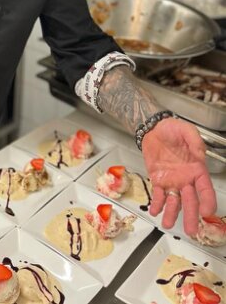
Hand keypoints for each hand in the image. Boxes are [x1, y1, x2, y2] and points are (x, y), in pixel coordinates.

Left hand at [142, 117, 216, 235]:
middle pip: (190, 201)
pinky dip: (156, 204)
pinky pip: (157, 195)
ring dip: (172, 214)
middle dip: (191, 216)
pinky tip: (154, 212)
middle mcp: (186, 179)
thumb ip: (195, 141)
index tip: (206, 212)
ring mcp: (171, 181)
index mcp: (197, 169)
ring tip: (168, 225)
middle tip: (191, 231)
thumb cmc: (173, 129)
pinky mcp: (157, 180)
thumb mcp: (186, 130)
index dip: (207, 201)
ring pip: (174, 202)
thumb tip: (200, 155)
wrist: (153, 128)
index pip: (205, 189)